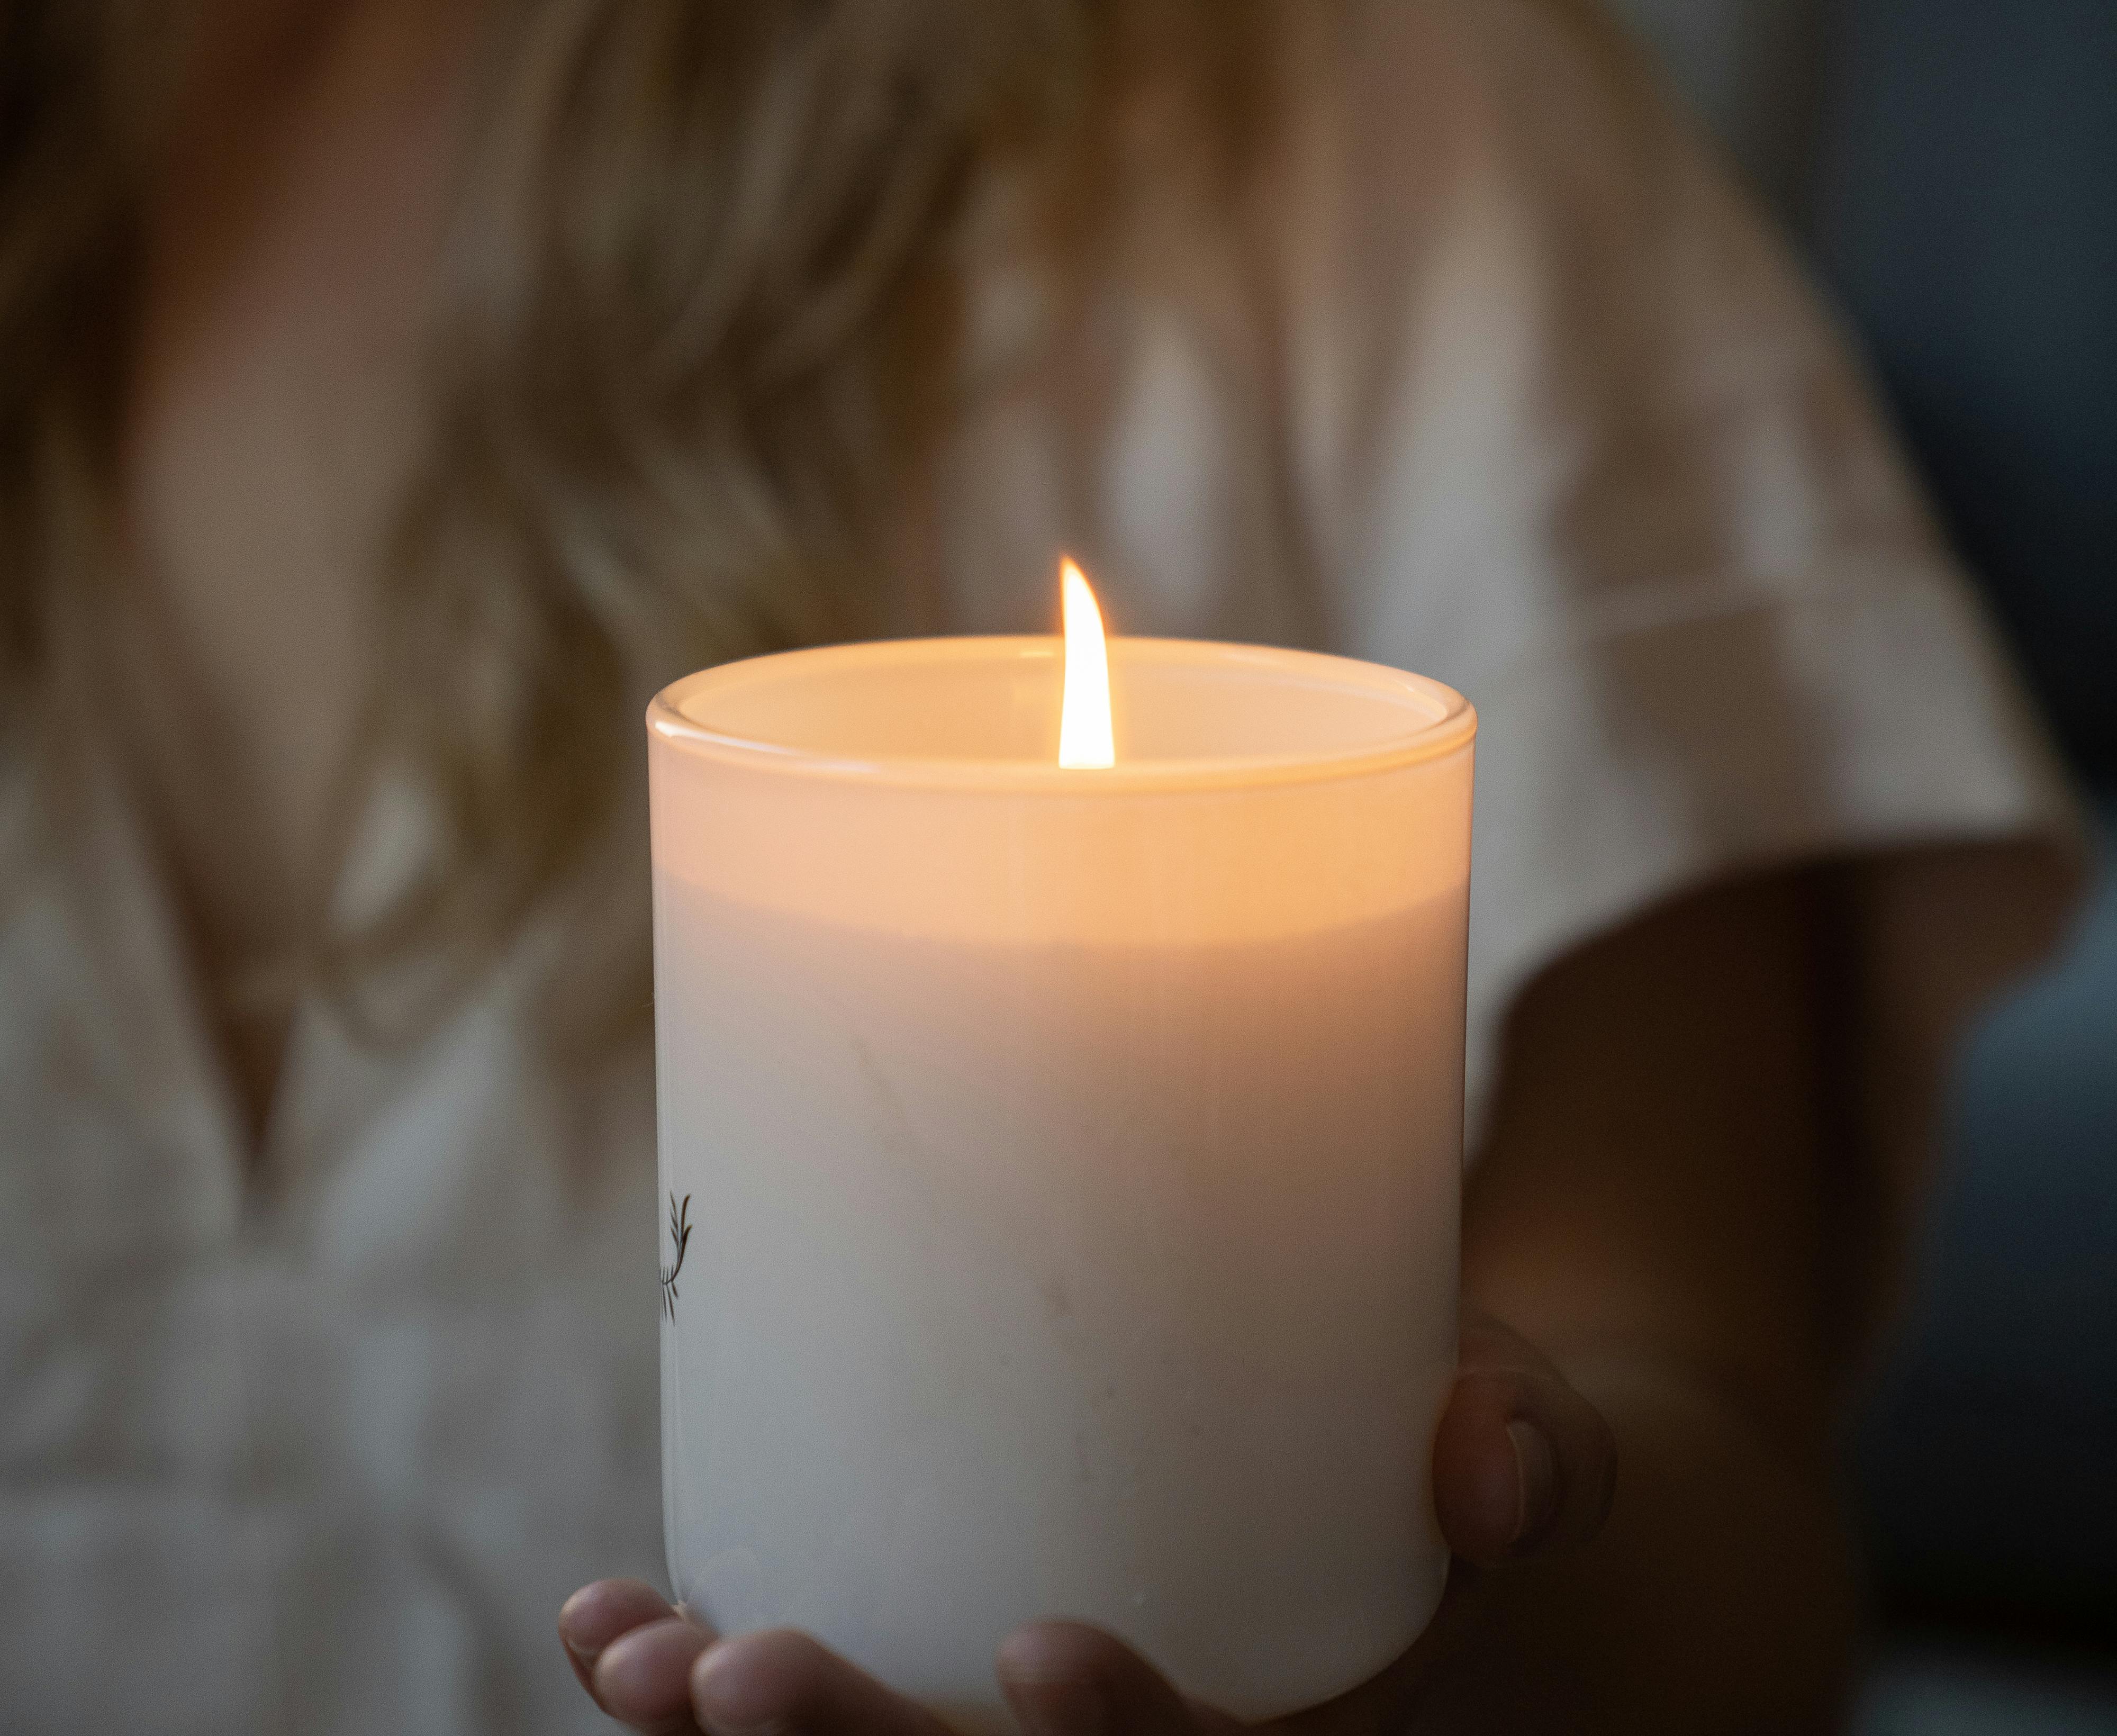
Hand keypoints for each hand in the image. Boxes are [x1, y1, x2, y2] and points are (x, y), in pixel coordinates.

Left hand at [561, 1312, 1614, 1735]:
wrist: (1407, 1484)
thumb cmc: (1450, 1447)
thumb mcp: (1525, 1433)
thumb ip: (1521, 1444)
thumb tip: (1488, 1458)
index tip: (1034, 1643)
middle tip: (741, 1671)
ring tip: (633, 1661)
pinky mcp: (946, 1690)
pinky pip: (822, 1733)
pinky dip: (699, 1700)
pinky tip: (607, 1633)